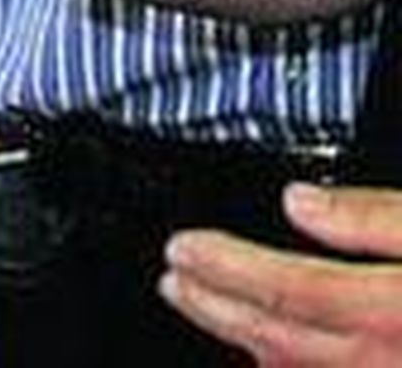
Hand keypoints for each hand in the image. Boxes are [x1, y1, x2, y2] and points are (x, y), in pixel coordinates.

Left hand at [163, 184, 401, 363]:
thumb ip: (373, 216)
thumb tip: (297, 201)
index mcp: (393, 308)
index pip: (288, 287)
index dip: (227, 267)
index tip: (183, 248)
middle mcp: (387, 360)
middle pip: (281, 338)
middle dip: (216, 309)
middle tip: (173, 283)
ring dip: (246, 343)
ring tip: (209, 313)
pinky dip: (291, 367)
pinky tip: (270, 356)